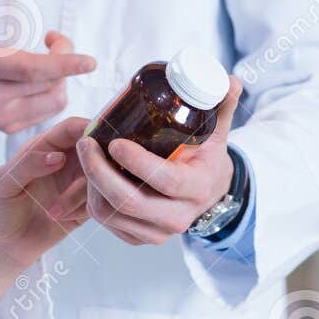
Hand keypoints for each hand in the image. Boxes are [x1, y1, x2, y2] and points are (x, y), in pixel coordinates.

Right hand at [0, 0, 95, 132]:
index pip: (30, 69)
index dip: (63, 63)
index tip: (90, 61)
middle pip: (48, 82)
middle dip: (64, 57)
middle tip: (55, 38)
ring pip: (54, 100)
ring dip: (61, 76)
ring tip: (48, 57)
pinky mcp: (7, 126)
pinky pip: (48, 110)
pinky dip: (53, 90)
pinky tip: (39, 76)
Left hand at [0, 115, 91, 307]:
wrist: (1, 247)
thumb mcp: (4, 183)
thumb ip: (29, 164)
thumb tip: (60, 156)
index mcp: (44, 147)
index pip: (72, 128)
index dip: (89, 128)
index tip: (98, 140)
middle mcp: (65, 162)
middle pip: (95, 149)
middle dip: (97, 161)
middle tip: (86, 179)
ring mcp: (76, 185)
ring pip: (100, 177)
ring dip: (82, 194)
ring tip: (54, 212)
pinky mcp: (84, 209)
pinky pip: (100, 202)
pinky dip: (86, 209)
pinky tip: (62, 219)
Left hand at [77, 77, 242, 245]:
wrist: (207, 193)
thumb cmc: (206, 155)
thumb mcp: (217, 131)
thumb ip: (222, 105)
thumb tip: (231, 80)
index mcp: (197, 188)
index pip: (164, 179)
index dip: (137, 162)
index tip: (115, 141)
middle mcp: (177, 217)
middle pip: (129, 201)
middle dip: (99, 172)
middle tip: (86, 143)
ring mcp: (157, 232)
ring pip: (112, 214)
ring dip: (91, 184)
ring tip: (87, 155)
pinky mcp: (140, 238)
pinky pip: (107, 222)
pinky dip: (93, 198)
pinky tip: (91, 175)